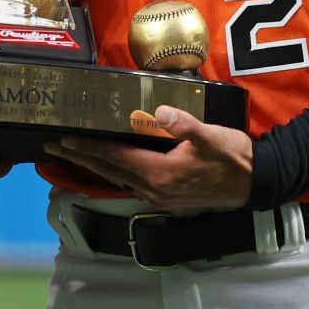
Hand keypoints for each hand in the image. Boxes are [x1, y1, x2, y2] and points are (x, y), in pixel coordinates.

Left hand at [44, 106, 252, 212]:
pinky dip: (112, 171)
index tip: (65, 138)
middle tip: (52, 146)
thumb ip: (184, 125)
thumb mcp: (212, 136)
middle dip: (80, 157)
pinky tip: (105, 165)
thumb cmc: (234, 157)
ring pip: (117, 178)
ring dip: (92, 165)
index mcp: (161, 174)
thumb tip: (159, 111)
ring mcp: (160, 196)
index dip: (89, 147)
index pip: (116, 157)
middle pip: (109, 170)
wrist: (256, 183)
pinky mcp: (167, 197)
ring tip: (70, 153)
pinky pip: (130, 182)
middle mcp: (154, 190)